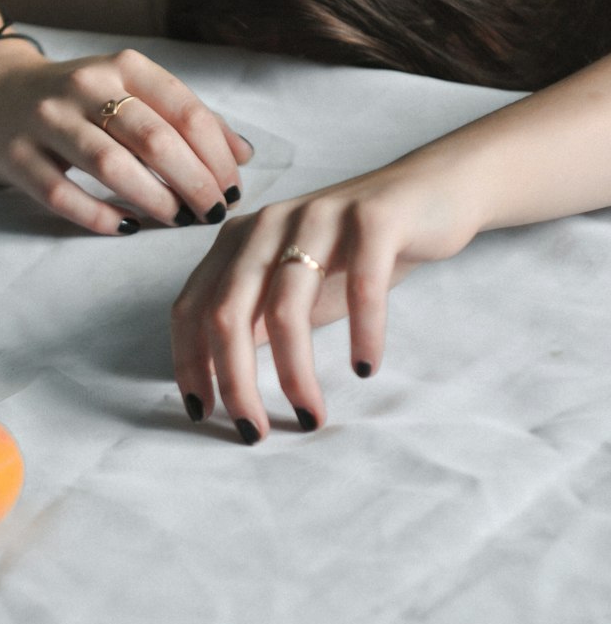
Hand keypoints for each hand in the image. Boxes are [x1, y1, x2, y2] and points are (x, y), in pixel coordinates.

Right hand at [0, 41, 252, 233]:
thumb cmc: (78, 100)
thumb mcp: (132, 92)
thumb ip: (186, 119)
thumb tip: (243, 156)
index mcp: (123, 65)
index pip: (184, 109)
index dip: (216, 154)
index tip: (234, 189)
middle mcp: (85, 85)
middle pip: (152, 138)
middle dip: (193, 181)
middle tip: (213, 213)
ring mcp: (45, 119)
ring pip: (109, 164)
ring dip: (153, 198)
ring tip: (177, 221)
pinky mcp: (15, 155)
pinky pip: (61, 193)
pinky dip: (98, 215)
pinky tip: (126, 228)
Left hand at [171, 145, 484, 439]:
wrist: (434, 191)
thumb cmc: (356, 251)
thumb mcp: (294, 287)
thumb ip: (253, 321)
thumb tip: (217, 380)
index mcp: (239, 241)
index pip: (192, 307)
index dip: (190, 363)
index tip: (204, 413)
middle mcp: (268, 224)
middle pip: (228, 312)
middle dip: (235, 381)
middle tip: (255, 432)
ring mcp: (319, 216)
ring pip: (287, 305)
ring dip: (294, 372)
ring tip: (310, 415)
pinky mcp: (375, 218)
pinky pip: (362, 284)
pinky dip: (362, 333)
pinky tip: (365, 368)